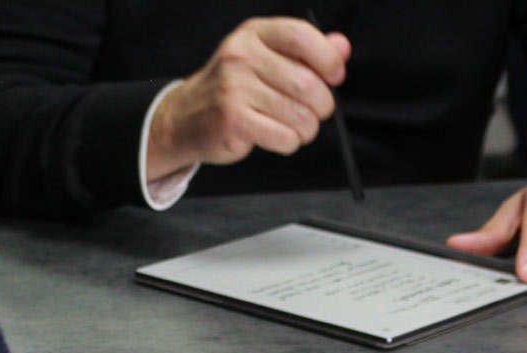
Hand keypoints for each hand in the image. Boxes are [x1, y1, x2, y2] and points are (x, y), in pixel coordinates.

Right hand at [146, 17, 350, 181]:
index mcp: (253, 34)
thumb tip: (342, 46)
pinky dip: (290, 142)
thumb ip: (305, 51)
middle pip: (307, 83)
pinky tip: (278, 136)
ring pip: (299, 115)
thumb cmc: (232, 89)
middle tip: (314, 111)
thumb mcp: (266, 58)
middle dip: (322, 105)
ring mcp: (234, 89)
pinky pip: (284, 137)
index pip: (302, 36)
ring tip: (295, 127)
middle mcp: (241, 56)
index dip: (328, 59)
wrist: (184, 117)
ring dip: (307, 128)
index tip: (334, 76)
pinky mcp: (232, 120)